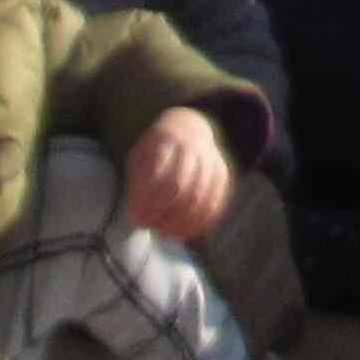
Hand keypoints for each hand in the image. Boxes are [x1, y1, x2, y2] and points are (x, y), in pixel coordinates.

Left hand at [123, 105, 233, 240]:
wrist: (188, 127)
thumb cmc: (156, 149)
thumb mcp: (139, 156)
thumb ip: (137, 182)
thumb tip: (137, 214)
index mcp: (169, 143)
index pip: (161, 178)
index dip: (150, 203)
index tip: (136, 218)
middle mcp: (195, 151)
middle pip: (183, 190)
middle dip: (164, 214)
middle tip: (149, 226)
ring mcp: (212, 163)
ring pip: (200, 200)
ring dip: (180, 222)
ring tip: (163, 233)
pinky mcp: (222, 176)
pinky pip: (214, 205)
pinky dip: (199, 223)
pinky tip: (183, 232)